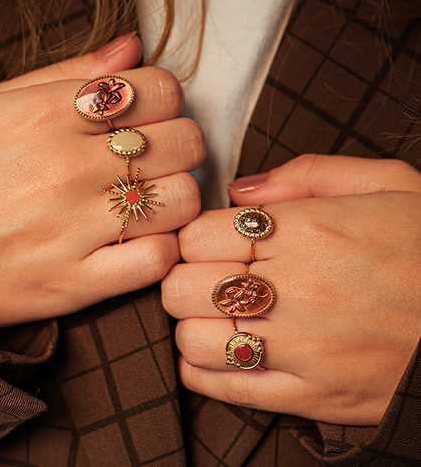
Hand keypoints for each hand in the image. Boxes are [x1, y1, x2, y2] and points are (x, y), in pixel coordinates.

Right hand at [0, 33, 204, 329]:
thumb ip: (68, 73)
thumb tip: (131, 49)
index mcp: (48, 116)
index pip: (161, 90)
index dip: (168, 102)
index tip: (152, 118)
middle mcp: (67, 168)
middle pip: (185, 143)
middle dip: (181, 147)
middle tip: (158, 161)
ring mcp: (73, 229)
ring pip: (182, 201)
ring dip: (176, 200)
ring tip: (151, 203)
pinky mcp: (75, 282)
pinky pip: (156, 261)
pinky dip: (160, 251)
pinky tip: (139, 244)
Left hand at [162, 155, 420, 425]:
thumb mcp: (387, 184)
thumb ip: (307, 174)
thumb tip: (238, 187)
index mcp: (309, 231)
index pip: (197, 235)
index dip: (193, 236)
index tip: (208, 241)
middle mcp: (297, 290)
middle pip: (183, 286)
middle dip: (185, 278)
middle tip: (206, 275)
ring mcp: (302, 350)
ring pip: (193, 340)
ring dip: (192, 324)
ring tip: (214, 313)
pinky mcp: (311, 396)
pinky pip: (224, 389)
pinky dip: (203, 370)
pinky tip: (219, 352)